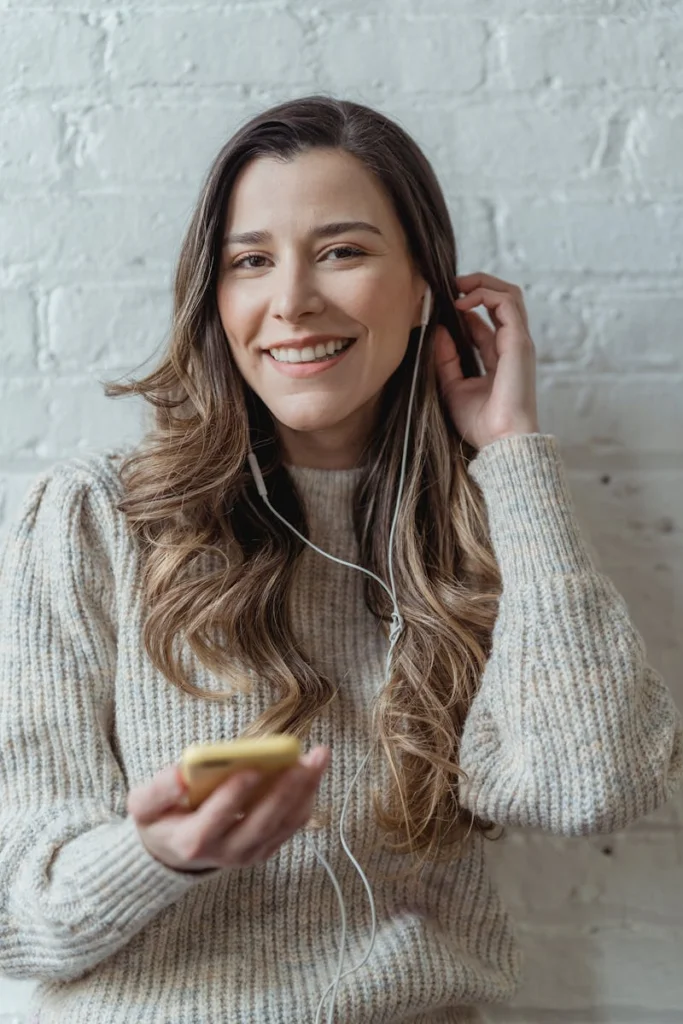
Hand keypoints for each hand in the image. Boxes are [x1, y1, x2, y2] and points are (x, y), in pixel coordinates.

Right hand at [127, 746, 329, 872]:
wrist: (174, 850)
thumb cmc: (161, 818)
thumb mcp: (143, 805)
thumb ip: (158, 790)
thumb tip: (180, 773)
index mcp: (191, 841)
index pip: (217, 819)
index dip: (233, 796)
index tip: (250, 769)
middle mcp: (224, 852)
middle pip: (260, 823)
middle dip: (285, 789)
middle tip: (304, 759)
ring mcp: (248, 854)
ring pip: (283, 824)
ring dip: (304, 791)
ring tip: (318, 759)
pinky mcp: (265, 849)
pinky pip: (291, 826)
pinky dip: (305, 800)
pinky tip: (313, 774)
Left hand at [434, 272, 539, 450]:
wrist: (500, 440)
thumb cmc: (481, 423)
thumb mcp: (452, 387)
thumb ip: (446, 359)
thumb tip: (438, 331)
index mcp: (500, 358)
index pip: (485, 322)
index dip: (463, 309)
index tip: (440, 306)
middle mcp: (512, 346)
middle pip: (502, 301)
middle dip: (477, 285)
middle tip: (450, 285)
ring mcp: (518, 342)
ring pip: (508, 294)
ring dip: (481, 283)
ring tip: (456, 286)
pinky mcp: (518, 342)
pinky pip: (506, 303)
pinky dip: (484, 294)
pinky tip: (461, 302)